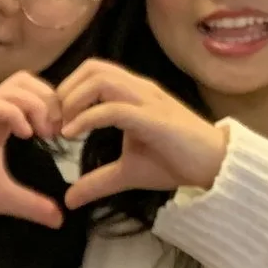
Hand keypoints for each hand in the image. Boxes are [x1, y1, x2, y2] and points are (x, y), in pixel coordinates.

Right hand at [0, 72, 64, 226]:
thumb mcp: (5, 198)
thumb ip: (32, 205)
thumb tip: (59, 220)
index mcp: (1, 123)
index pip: (31, 92)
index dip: (52, 105)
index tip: (61, 132)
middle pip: (25, 79)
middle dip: (47, 99)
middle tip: (54, 130)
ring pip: (14, 85)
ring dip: (35, 104)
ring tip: (41, 132)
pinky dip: (16, 114)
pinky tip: (25, 136)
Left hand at [57, 59, 229, 207]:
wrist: (215, 166)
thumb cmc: (175, 162)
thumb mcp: (127, 173)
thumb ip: (97, 182)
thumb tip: (69, 199)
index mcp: (132, 94)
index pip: (92, 72)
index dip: (66, 91)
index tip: (53, 122)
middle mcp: (139, 90)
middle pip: (92, 68)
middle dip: (64, 92)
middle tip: (52, 123)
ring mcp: (148, 101)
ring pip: (101, 80)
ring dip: (73, 101)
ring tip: (62, 129)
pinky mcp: (154, 119)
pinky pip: (114, 108)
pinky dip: (87, 118)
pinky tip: (72, 135)